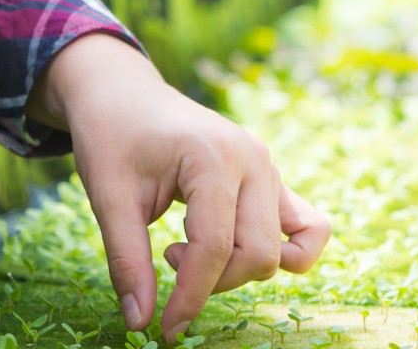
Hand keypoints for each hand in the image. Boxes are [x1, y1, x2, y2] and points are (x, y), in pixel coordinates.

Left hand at [30, 34, 330, 340]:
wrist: (122, 93)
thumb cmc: (111, 137)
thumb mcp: (108, 196)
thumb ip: (127, 260)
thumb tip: (141, 323)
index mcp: (213, 156)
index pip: (215, 248)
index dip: (190, 297)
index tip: (164, 329)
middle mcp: (252, 160)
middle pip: (256, 254)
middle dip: (212, 282)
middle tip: (167, 259)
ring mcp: (267, 167)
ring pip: (278, 249)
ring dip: (237, 268)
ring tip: (189, 247)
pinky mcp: (269, 177)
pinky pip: (309, 226)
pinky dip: (288, 253)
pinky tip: (237, 252)